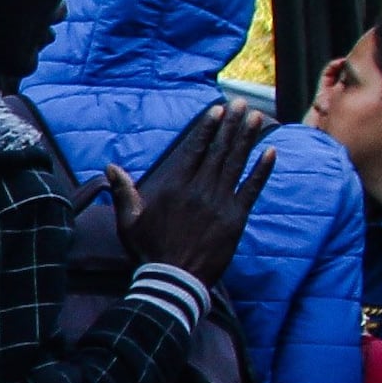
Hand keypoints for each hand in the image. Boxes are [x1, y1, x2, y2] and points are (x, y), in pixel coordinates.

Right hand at [105, 104, 272, 287]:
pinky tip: (270, 152)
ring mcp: (220, 202)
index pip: (194, 149)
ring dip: (246, 139)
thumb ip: (123, 191)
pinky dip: (262, 170)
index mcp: (174, 186)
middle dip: (231, 125)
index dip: (207, 128)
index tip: (217, 111)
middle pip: (219, 150)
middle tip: (241, 104)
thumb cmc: (148, 250)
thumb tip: (111, 167)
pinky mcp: (236, 217)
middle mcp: (199, 189)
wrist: (173, 278)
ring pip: (236, 163)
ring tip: (256, 117)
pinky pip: (252, 188)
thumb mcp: (128, 220)